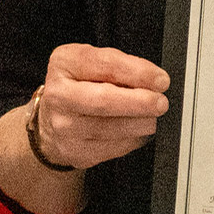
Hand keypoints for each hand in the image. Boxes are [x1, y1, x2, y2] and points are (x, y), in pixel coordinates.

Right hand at [31, 44, 170, 170]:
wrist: (53, 118)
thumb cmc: (79, 85)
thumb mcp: (92, 63)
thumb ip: (120, 66)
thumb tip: (153, 80)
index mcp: (65, 63)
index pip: (105, 65)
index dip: (138, 73)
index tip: (161, 80)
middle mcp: (59, 95)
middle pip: (103, 100)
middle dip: (139, 102)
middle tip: (160, 103)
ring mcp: (63, 126)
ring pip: (110, 128)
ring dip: (139, 123)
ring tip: (152, 118)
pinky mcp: (74, 151)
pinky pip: (112, 148)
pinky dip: (132, 140)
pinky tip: (137, 131)